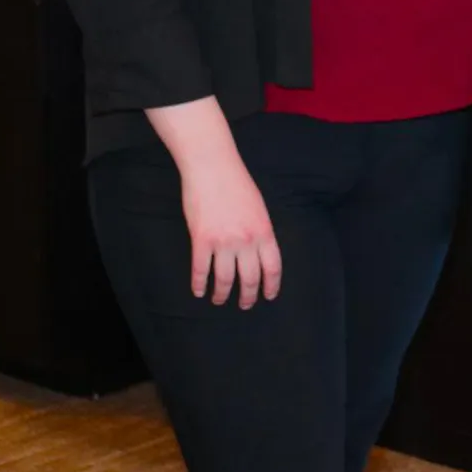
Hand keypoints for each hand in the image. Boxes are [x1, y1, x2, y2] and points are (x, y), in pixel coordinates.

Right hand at [145, 97, 281, 308]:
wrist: (213, 167)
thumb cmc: (237, 184)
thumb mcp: (259, 208)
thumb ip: (260, 231)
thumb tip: (258, 253)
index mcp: (264, 231)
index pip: (272, 267)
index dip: (271, 285)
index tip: (268, 296)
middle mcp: (246, 240)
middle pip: (249, 278)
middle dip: (248, 296)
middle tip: (244, 305)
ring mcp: (223, 242)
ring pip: (224, 279)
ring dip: (222, 294)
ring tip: (219, 300)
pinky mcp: (201, 240)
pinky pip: (200, 270)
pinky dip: (199, 284)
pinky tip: (199, 291)